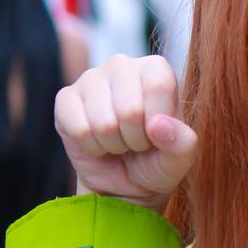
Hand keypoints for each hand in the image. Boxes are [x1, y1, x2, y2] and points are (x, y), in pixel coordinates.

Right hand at [54, 54, 196, 212]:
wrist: (124, 182)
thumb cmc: (156, 162)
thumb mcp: (178, 160)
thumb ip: (182, 143)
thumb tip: (158, 125)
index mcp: (156, 69)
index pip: (158, 86)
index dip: (158, 124)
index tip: (157, 134)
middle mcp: (122, 65)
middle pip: (130, 109)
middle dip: (135, 139)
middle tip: (136, 142)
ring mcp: (90, 78)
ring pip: (104, 123)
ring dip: (114, 145)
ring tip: (119, 142)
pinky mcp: (65, 98)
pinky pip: (80, 130)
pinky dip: (92, 148)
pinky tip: (98, 143)